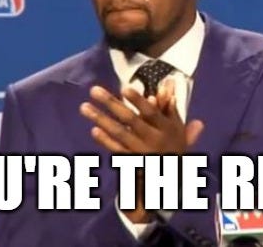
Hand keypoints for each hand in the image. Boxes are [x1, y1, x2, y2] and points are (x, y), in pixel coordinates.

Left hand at [80, 84, 202, 154]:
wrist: (170, 177)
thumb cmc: (174, 146)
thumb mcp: (178, 128)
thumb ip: (171, 108)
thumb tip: (166, 84)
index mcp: (166, 128)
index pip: (151, 113)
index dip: (138, 101)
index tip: (124, 88)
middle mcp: (153, 139)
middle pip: (130, 120)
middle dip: (111, 104)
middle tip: (94, 90)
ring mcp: (141, 151)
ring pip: (119, 133)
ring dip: (101, 119)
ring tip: (84, 107)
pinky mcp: (132, 162)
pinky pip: (117, 150)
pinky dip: (106, 141)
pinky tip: (93, 130)